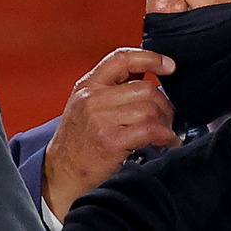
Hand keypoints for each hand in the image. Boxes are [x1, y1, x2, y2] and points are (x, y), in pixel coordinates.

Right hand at [42, 47, 181, 218]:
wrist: (62, 172)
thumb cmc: (77, 140)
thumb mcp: (85, 104)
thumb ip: (111, 87)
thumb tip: (146, 72)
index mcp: (88, 85)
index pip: (122, 58)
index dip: (150, 58)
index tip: (169, 65)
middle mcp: (93, 99)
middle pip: (145, 88)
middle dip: (164, 103)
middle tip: (167, 116)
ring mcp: (101, 120)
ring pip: (150, 109)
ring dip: (165, 122)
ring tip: (166, 132)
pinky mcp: (111, 141)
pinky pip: (150, 130)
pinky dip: (165, 136)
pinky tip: (166, 142)